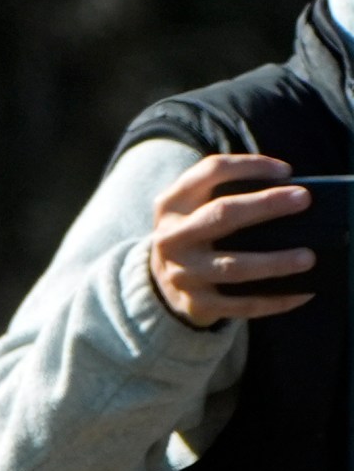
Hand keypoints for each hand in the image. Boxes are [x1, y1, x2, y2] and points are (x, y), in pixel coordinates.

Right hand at [146, 153, 317, 326]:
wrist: (162, 280)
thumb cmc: (194, 234)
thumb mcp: (191, 208)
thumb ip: (221, 195)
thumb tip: (287, 192)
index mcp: (171, 204)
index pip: (209, 171)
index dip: (249, 166)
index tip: (285, 172)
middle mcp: (172, 236)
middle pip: (221, 214)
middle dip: (265, 205)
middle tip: (303, 199)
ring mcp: (182, 272)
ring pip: (234, 266)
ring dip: (274, 262)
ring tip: (308, 257)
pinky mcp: (197, 303)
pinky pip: (243, 304)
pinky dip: (276, 299)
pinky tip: (302, 292)